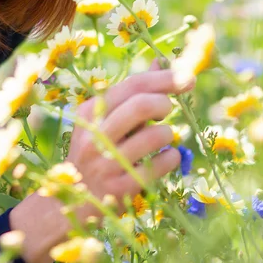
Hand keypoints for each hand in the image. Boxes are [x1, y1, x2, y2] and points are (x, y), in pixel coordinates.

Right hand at [10, 67, 190, 262]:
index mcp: (89, 112)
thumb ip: (134, 93)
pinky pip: (161, 163)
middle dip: (164, 103)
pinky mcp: (122, 187)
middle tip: (167, 111)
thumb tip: (163, 63)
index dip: (164, 79)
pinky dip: (171, 157)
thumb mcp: (105, 120)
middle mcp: (94, 135)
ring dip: (167, 134)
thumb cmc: (98, 151)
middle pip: (142, 105)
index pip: (132, 85)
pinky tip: (163, 158)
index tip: (188, 78)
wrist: (74, 199)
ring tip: (160, 138)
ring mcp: (107, 163)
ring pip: (156, 135)